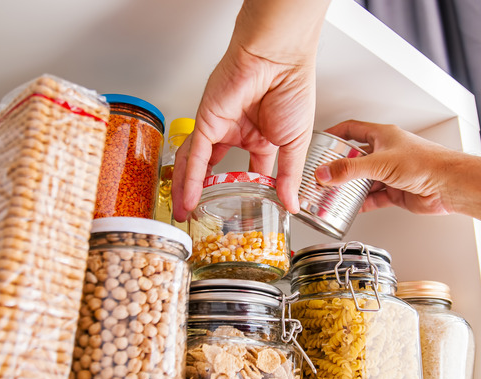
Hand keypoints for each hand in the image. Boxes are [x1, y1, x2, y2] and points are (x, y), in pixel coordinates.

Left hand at [171, 0, 329, 222]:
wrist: (280, 61)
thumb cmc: (292, 88)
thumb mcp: (296, 144)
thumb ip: (288, 176)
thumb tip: (291, 204)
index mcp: (260, 136)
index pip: (247, 171)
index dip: (243, 192)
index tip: (242, 211)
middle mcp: (235, 132)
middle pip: (212, 170)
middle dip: (203, 194)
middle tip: (196, 216)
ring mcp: (219, 127)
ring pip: (197, 164)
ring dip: (188, 190)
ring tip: (184, 214)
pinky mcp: (207, 122)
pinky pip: (195, 156)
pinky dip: (190, 179)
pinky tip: (188, 199)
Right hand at [315, 120, 463, 214]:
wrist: (450, 185)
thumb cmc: (426, 164)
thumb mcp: (380, 163)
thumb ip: (350, 169)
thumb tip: (324, 172)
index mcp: (383, 136)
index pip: (352, 129)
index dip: (335, 134)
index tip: (320, 142)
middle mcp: (387, 152)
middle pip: (355, 157)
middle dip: (339, 167)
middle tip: (323, 175)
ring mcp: (391, 173)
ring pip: (364, 180)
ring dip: (350, 188)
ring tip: (333, 194)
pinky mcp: (396, 191)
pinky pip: (374, 197)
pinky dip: (363, 203)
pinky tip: (353, 207)